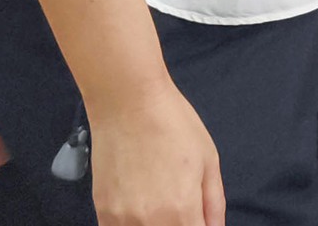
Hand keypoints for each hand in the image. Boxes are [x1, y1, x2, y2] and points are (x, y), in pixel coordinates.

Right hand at [88, 83, 224, 225]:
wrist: (128, 103)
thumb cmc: (172, 124)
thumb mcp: (209, 160)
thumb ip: (214, 203)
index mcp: (182, 210)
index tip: (197, 217)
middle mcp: (150, 222)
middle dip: (181, 224)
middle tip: (181, 206)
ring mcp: (122, 220)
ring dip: (157, 225)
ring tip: (160, 199)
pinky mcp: (103, 212)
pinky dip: (133, 225)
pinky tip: (141, 208)